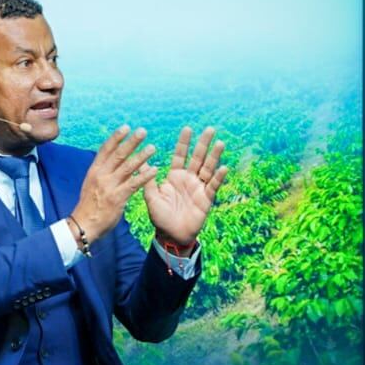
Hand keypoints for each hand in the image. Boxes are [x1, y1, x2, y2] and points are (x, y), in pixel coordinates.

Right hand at [70, 125, 158, 240]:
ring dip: (141, 156)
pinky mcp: (117, 198)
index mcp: (94, 171)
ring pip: (127, 167)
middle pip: (118, 154)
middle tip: (142, 131)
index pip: (105, 149)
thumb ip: (102, 172)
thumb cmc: (89, 205)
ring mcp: (109, 186)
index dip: (116, 137)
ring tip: (152, 147)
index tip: (126, 127)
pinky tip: (154, 170)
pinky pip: (133, 184)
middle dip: (131, 142)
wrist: (84, 225)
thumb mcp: (91, 184)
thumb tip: (112, 161)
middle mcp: (101, 175)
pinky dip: (144, 176)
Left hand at [143, 126, 226, 246]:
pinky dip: (218, 177)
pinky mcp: (206, 199)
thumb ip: (148, 180)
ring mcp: (198, 188)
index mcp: (174, 177)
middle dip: (203, 144)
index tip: (187, 128)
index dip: (184, 143)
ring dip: (214, 156)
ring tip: (220, 143)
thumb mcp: (151, 197)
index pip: (180, 156)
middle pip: (197, 158)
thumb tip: (141, 162)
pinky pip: (213, 186)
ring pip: (208, 168)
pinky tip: (223, 167)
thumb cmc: (160, 217)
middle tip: (209, 129)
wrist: (171, 236)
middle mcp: (188, 179)